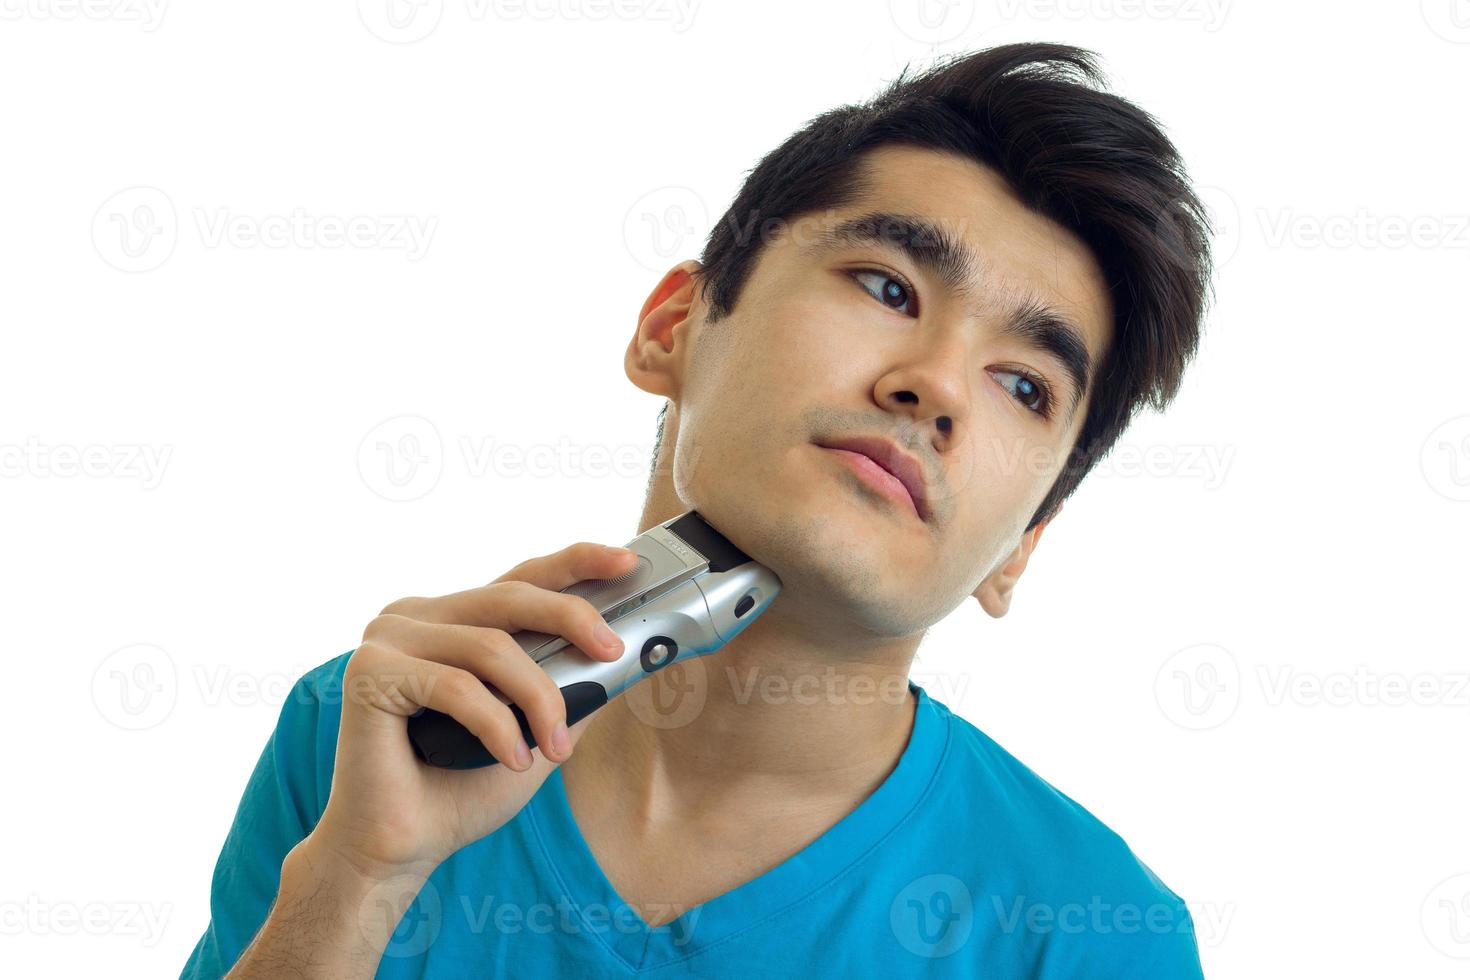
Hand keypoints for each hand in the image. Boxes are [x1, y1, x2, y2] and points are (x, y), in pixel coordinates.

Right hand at [307, 541, 637, 880]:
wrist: (397, 850)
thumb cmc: (459, 791)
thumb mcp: (536, 732)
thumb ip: (570, 690)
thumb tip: (624, 658)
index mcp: (453, 621)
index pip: (520, 578)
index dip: (576, 562)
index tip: (626, 560)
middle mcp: (418, 616)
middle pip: (511, 596)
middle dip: (572, 618)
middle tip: (610, 650)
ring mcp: (389, 638)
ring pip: (491, 647)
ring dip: (538, 699)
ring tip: (553, 748)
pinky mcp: (369, 670)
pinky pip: (457, 686)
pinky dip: (496, 726)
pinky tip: (511, 758)